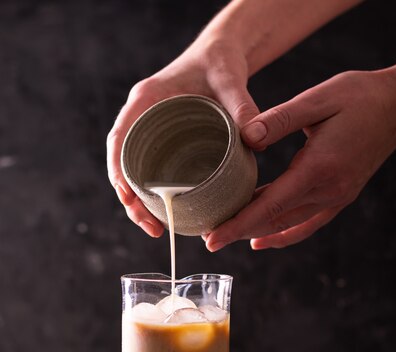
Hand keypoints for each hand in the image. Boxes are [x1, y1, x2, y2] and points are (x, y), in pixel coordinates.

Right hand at [106, 37, 258, 236]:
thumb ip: (243, 104)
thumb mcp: (230, 78)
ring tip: (158, 230)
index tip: (127, 196)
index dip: (118, 170)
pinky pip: (152, 172)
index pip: (120, 138)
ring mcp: (151, 133)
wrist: (221, 57)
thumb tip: (256, 139)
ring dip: (141, 203)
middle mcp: (142, 118)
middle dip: (131, 200)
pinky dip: (156, 195)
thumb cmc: (220, 63)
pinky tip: (169, 215)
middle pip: (123, 164)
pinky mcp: (164, 144)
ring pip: (135, 173)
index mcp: (146, 100)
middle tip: (152, 228)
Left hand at [205, 66, 395, 250]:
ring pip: (288, 225)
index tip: (212, 238)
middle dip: (239, 232)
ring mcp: (335, 198)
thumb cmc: (359, 97)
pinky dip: (282, 234)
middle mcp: (328, 191)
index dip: (237, 224)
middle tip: (209, 239)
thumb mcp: (318, 99)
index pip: (269, 206)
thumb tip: (246, 137)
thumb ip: (279, 120)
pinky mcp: (339, 197)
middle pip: (274, 222)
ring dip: (256, 232)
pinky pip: (306, 225)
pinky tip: (262, 240)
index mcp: (318, 169)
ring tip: (227, 234)